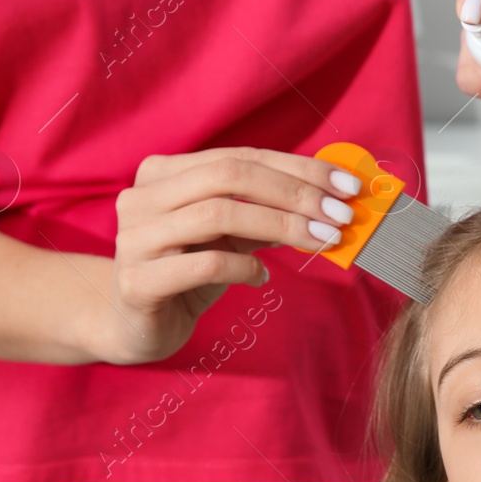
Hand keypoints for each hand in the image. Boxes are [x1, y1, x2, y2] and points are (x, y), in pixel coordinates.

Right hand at [94, 146, 361, 364]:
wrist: (133, 325)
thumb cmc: (187, 273)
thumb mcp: (231, 238)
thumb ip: (267, 215)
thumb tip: (329, 203)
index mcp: (163, 173)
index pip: (241, 157)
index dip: (299, 168)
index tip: (348, 186)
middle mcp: (142, 196)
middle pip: (229, 176)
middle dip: (295, 193)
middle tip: (341, 217)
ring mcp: (134, 238)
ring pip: (218, 214)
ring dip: (280, 226)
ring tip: (319, 242)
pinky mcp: (137, 282)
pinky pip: (204, 264)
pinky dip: (244, 267)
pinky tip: (261, 277)